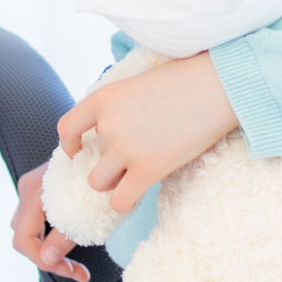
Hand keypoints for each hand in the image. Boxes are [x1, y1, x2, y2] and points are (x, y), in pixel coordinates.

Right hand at [10, 162, 89, 281]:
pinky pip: (37, 219)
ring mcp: (32, 187)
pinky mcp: (42, 188)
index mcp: (34, 193)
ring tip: (75, 260)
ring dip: (49, 247)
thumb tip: (48, 259)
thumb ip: (63, 236)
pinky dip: (51, 235)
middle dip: (48, 257)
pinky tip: (72, 239)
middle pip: (23, 236)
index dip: (46, 262)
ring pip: (29, 229)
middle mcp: (27, 188)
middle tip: (77, 270)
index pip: (23, 240)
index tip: (76, 272)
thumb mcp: (86, 210)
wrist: (104, 141)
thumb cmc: (98, 171)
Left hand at [58, 52, 239, 213]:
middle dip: (104, 166)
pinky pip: (121, 201)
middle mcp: (108, 125)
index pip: (67, 127)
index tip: (78, 150)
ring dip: (113, 183)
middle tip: (125, 164)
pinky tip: (137, 193)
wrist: (215, 87)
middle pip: (89, 162)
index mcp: (102, 98)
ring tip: (133, 177)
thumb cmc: (183, 79)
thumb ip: (119, 106)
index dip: (70, 144)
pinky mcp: (147, 169)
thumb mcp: (137, 83)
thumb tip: (110, 127)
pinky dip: (125, 201)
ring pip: (99, 183)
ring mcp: (125, 149)